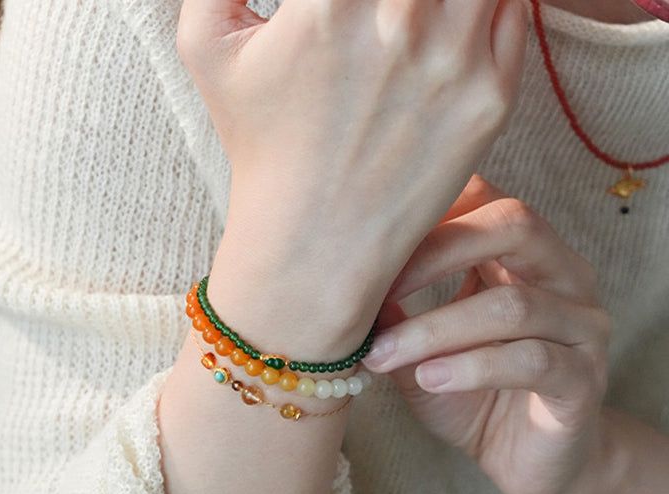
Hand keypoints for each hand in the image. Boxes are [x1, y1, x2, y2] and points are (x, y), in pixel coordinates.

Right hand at [177, 0, 526, 353]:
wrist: (312, 242)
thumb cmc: (261, 151)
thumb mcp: (206, 49)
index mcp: (332, 0)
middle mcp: (402, 18)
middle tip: (393, 8)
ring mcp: (455, 59)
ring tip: (423, 16)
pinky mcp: (489, 99)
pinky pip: (514, 10)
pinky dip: (491, 4)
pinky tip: (454, 24)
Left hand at [363, 176, 611, 493]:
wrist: (528, 465)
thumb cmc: (471, 399)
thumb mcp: (421, 353)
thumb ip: (396, 318)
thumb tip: (345, 284)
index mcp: (522, 257)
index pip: (485, 199)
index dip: (427, 213)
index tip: (367, 249)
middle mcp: (562, 277)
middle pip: (513, 225)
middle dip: (435, 252)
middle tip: (376, 290)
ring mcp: (581, 326)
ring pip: (512, 305)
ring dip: (436, 329)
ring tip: (384, 355)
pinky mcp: (584, 379)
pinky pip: (532, 360)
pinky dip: (472, 367)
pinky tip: (430, 379)